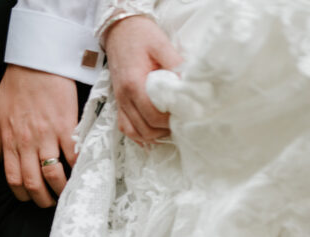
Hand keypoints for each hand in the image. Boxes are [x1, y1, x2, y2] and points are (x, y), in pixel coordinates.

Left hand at [0, 66, 78, 207]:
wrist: (36, 60)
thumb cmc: (16, 83)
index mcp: (10, 140)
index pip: (14, 178)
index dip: (23, 194)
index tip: (31, 197)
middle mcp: (26, 142)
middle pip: (33, 183)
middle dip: (42, 199)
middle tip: (50, 201)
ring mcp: (46, 136)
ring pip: (52, 175)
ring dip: (60, 190)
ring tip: (65, 192)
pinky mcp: (65, 127)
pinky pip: (72, 156)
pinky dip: (77, 169)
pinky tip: (79, 174)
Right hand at [104, 16, 181, 145]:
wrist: (120, 29)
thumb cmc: (141, 35)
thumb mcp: (161, 44)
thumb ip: (175, 65)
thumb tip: (190, 86)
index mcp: (133, 84)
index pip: (153, 116)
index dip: (170, 121)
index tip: (184, 115)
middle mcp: (124, 97)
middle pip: (145, 129)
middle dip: (164, 130)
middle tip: (179, 121)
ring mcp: (120, 102)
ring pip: (135, 133)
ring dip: (153, 134)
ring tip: (168, 126)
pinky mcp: (120, 103)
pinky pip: (126, 128)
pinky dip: (139, 134)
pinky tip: (152, 132)